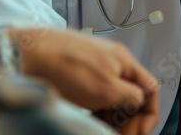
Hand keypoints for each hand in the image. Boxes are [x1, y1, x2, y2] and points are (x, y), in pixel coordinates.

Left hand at [8, 27, 158, 134]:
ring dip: (112, 114)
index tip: (139, 132)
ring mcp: (93, 65)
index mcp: (124, 61)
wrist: (30, 53)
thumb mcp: (107, 89)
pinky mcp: (77, 70)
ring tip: (103, 128)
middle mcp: (111, 60)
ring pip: (112, 94)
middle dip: (129, 117)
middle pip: (131, 92)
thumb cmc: (67, 68)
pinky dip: (96, 106)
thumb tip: (140, 102)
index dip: (150, 113)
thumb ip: (131, 97)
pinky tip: (88, 116)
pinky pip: (95, 91)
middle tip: (119, 134)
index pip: (151, 88)